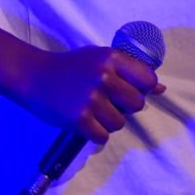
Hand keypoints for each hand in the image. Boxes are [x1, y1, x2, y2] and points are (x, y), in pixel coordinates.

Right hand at [6, 43, 164, 144]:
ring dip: (108, 122)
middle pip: (136, 104)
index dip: (141, 89)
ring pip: (120, 123)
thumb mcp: (100, 59)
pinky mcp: (79, 119)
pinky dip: (95, 133)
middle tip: (106, 102)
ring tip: (91, 110)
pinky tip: (83, 121)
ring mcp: (91, 99)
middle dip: (124, 107)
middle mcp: (104, 77)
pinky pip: (102, 137)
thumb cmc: (70, 67)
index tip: (127, 90)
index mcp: (111, 58)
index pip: (147, 79)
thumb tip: (161, 88)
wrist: (33, 77)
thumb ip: (130, 71)